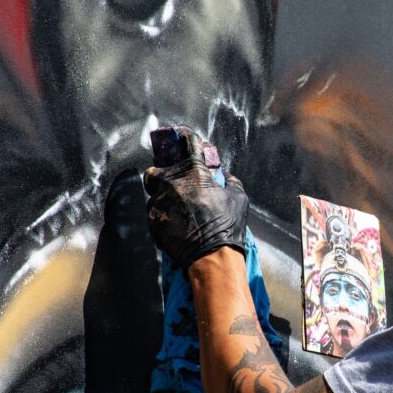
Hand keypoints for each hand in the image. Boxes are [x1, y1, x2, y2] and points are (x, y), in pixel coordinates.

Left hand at [144, 131, 248, 268]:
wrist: (211, 256)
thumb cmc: (227, 226)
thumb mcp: (238, 198)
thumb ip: (231, 182)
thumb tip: (227, 176)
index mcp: (193, 172)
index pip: (187, 144)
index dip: (187, 138)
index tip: (184, 136)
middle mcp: (171, 183)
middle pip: (156, 169)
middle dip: (163, 173)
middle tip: (175, 182)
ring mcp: (158, 203)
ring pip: (154, 194)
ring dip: (164, 197)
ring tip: (178, 208)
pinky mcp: (153, 221)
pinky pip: (155, 213)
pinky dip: (164, 216)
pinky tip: (177, 224)